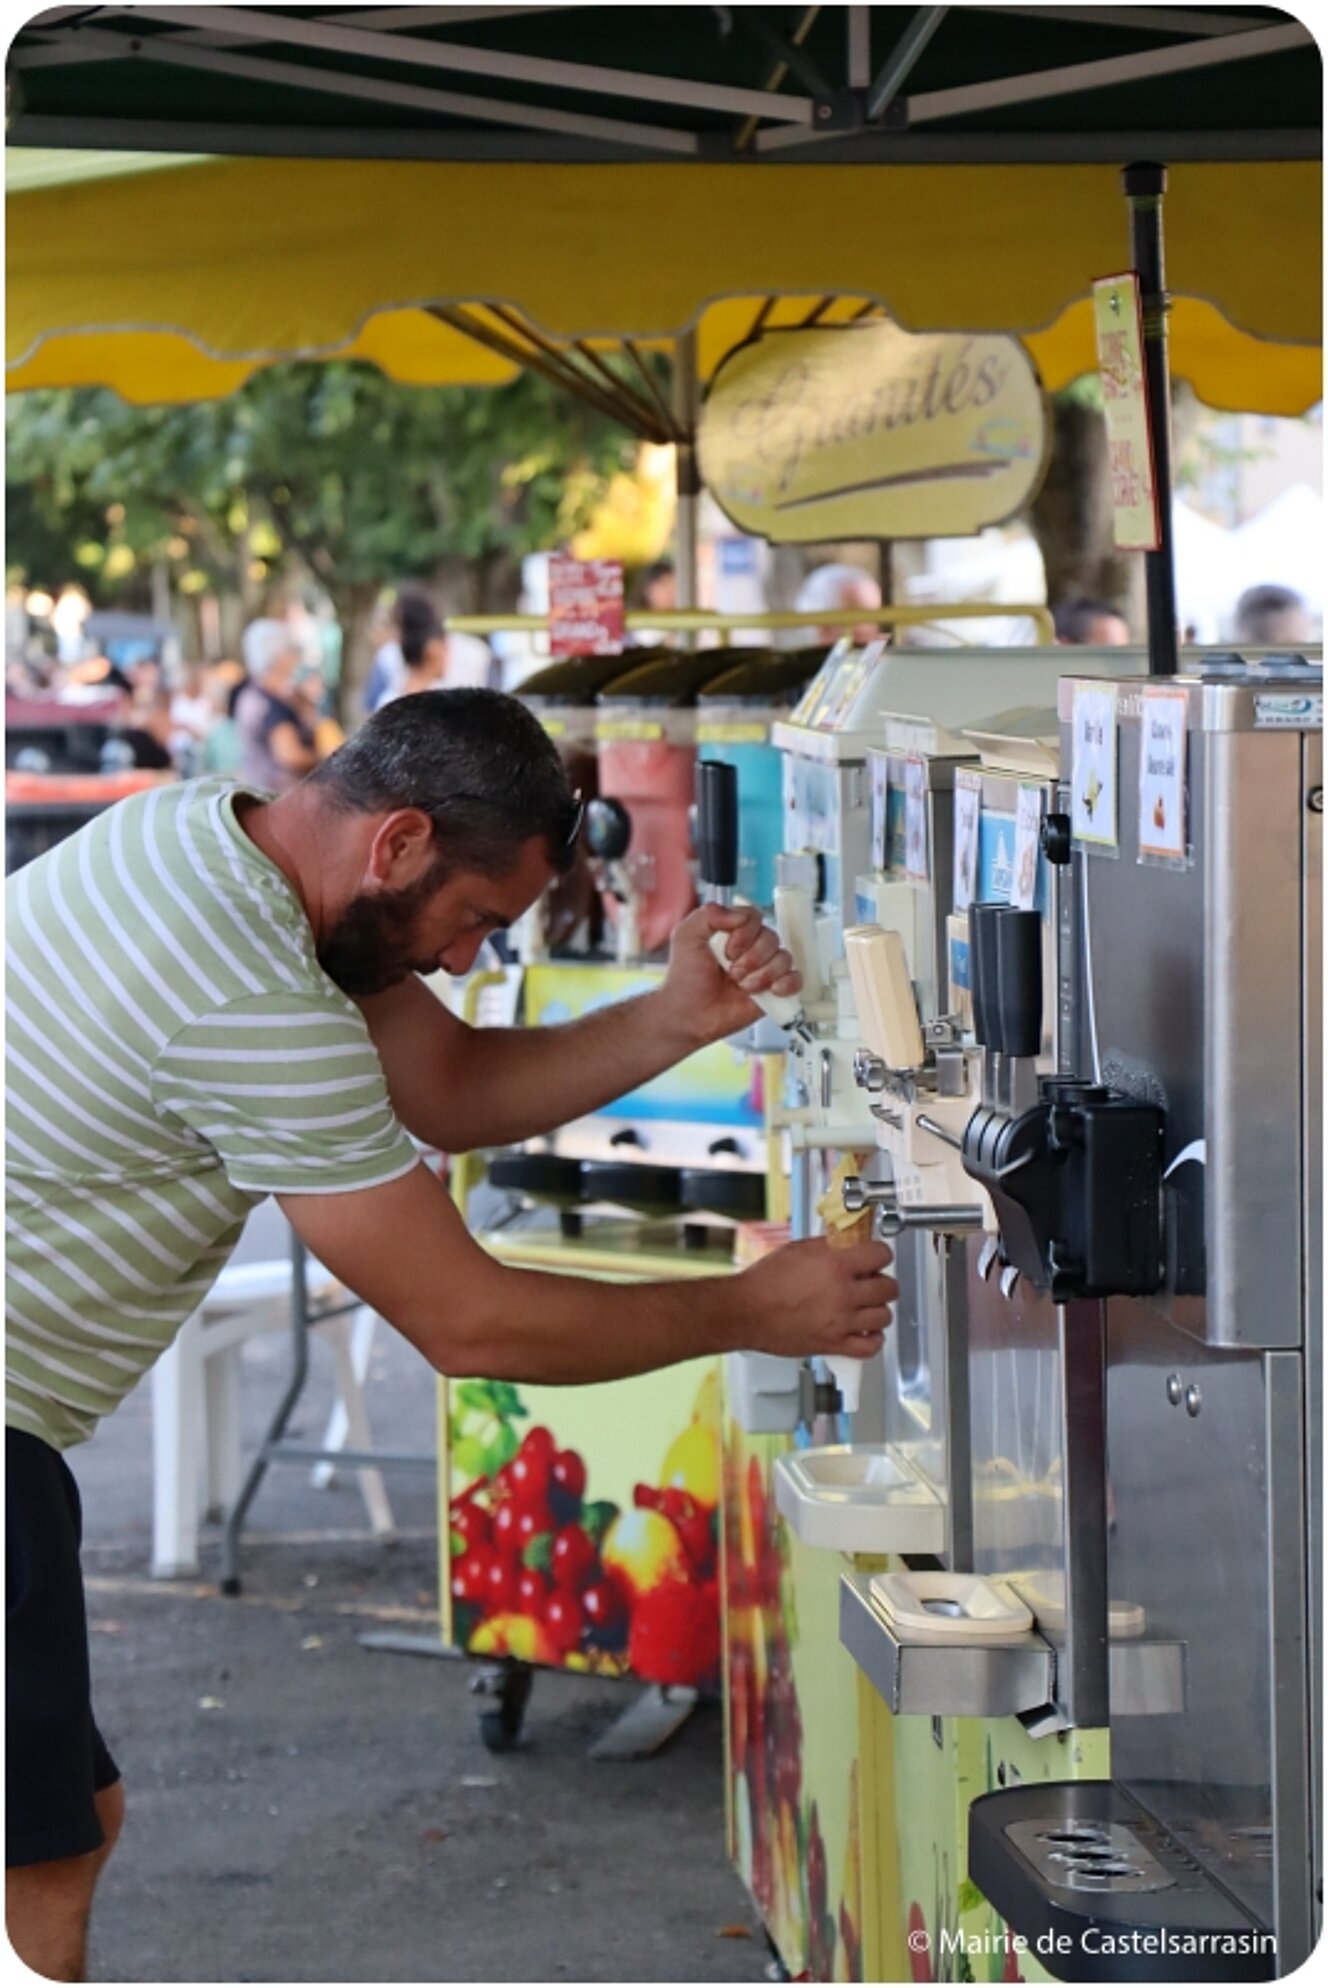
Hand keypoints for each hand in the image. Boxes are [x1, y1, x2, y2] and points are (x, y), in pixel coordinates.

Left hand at [661, 902, 800, 1045]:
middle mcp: (752, 947)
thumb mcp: (686, 936)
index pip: (754, 917)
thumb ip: (709, 914)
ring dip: (763, 974)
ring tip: (744, 986)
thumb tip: (741, 914)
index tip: (728, 951)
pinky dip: (787, 983)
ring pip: (784, 958)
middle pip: (771, 937)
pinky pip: (796, 979)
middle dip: (752, 957)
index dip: (745, 933)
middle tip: (732, 972)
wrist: (689, 1014)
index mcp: (734, 931)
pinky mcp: (774, 990)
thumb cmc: (686, 979)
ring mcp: (765, 969)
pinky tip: (772, 990)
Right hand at [733, 1237, 896, 1362]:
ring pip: (884, 1317)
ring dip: (878, 1309)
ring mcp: (841, 1322)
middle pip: (888, 1288)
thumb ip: (828, 1247)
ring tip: (867, 1306)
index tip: (876, 1256)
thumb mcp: (798, 1250)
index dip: (880, 1253)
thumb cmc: (764, 1281)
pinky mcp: (834, 1345)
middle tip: (871, 1281)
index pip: (881, 1255)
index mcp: (835, 1265)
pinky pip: (870, 1347)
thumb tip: (847, 1243)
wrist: (746, 1311)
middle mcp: (843, 1294)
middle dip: (882, 1282)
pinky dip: (873, 1339)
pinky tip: (866, 1331)